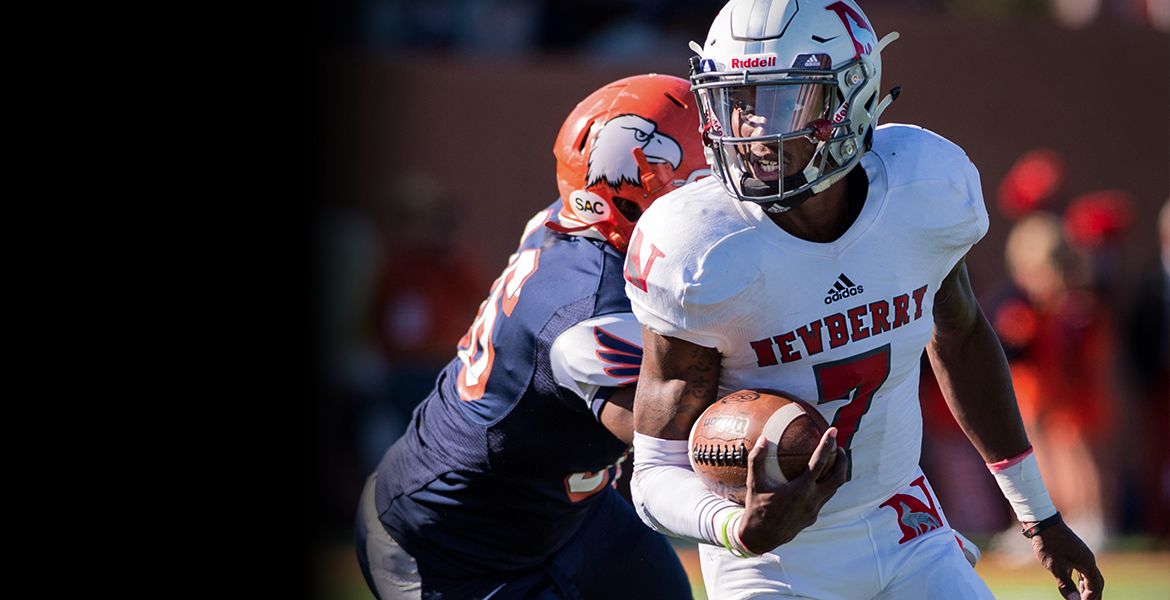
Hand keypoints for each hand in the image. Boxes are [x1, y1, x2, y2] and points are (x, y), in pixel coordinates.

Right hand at [737, 427, 847, 553]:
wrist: (761, 537)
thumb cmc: (757, 508)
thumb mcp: (754, 483)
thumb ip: (757, 459)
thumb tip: (763, 438)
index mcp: (800, 490)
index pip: (820, 463)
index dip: (827, 445)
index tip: (833, 431)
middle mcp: (812, 500)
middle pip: (837, 478)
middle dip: (842, 461)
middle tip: (839, 447)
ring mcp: (814, 510)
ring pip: (834, 489)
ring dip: (837, 474)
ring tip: (834, 461)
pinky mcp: (813, 517)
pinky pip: (824, 498)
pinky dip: (826, 486)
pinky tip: (818, 481)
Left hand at [1028, 520, 1103, 599]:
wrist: (1042, 522)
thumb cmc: (1049, 543)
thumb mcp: (1055, 566)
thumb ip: (1065, 584)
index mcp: (1087, 563)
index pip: (1096, 586)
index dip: (1092, 598)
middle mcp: (1088, 558)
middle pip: (1096, 581)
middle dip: (1094, 594)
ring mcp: (1082, 554)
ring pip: (1089, 575)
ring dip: (1088, 588)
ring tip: (1083, 598)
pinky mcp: (1074, 552)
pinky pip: (1082, 569)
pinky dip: (1081, 579)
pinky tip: (1076, 584)